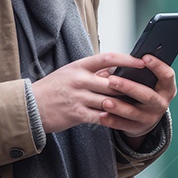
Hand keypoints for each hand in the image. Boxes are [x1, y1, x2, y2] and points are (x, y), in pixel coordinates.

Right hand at [31, 52, 174, 138]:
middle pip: (112, 82)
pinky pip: (100, 117)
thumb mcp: (71, 72)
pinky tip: (122, 119)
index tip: (142, 61)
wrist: (29, 106)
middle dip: (130, 87)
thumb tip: (117, 69)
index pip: (108, 58)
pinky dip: (112, 118)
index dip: (127, 60)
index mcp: (79, 66)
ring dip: (125, 104)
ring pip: (109, 100)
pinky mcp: (76, 114)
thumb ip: (93, 71)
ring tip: (140, 105)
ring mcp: (78, 97)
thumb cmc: (54, 87)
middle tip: (147, 88)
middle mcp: (79, 80)